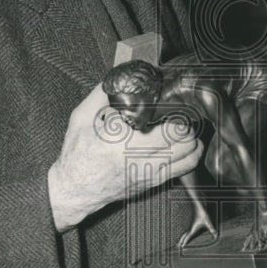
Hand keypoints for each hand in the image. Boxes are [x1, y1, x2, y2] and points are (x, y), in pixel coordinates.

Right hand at [48, 84, 203, 231]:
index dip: (176, 113)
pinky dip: (190, 156)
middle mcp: (140, 159)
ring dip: (191, 140)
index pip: (167, 128)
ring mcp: (149, 173)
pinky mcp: (152, 183)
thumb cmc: (77, 155)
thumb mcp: (81, 118)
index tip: (173, 103)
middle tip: (181, 115)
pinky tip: (186, 148)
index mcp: (123, 142)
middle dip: (186, 124)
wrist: (75, 189)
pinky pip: (183, 170)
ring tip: (185, 130)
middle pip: (184, 140)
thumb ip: (99, 95)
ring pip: (189, 156)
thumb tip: (115, 77)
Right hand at [177, 209, 217, 248]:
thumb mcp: (208, 222)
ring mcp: (190, 225)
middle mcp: (190, 227)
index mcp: (192, 229)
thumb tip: (216, 235)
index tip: (181, 246)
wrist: (198, 206)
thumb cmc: (202, 214)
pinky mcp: (192, 222)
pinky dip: (185, 233)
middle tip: (178, 245)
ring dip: (183, 236)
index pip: (187, 237)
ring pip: (185, 232)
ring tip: (180, 240)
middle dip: (181, 240)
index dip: (184, 242)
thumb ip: (211, 229)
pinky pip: (187, 230)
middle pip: (184, 235)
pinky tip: (187, 233)